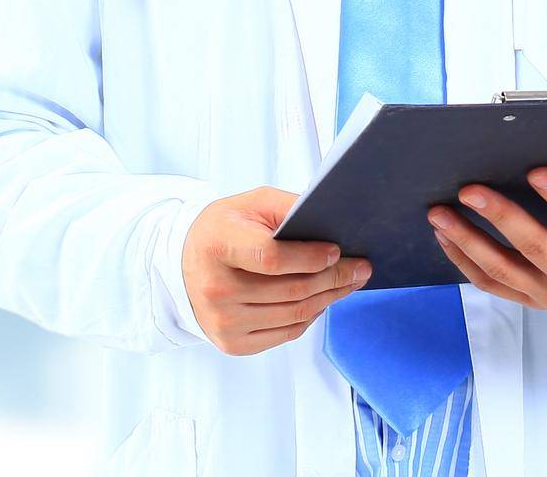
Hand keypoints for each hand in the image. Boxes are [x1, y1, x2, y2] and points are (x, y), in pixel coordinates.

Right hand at [182, 186, 371, 354]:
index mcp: (219, 245)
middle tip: (361, 267)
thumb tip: (333, 221)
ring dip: (330, 298)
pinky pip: (286, 332)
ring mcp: (223, 321)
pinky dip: (312, 316)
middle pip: (290, 290)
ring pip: (294, 314)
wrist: (185, 263)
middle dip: (334, 278)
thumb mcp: (252, 203)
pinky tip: (324, 299)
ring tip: (351, 282)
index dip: (309, 257)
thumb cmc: (226, 228)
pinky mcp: (232, 343)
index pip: (271, 257)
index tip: (336, 251)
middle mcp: (216, 288)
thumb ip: (289, 208)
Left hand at [425, 163, 546, 317]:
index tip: (537, 171)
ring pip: (502, 269)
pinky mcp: (531, 298)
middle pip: (533, 248)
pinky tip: (444, 236)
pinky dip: (463, 261)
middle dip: (500, 216)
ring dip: (467, 240)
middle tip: (469, 188)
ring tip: (439, 212)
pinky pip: (491, 284)